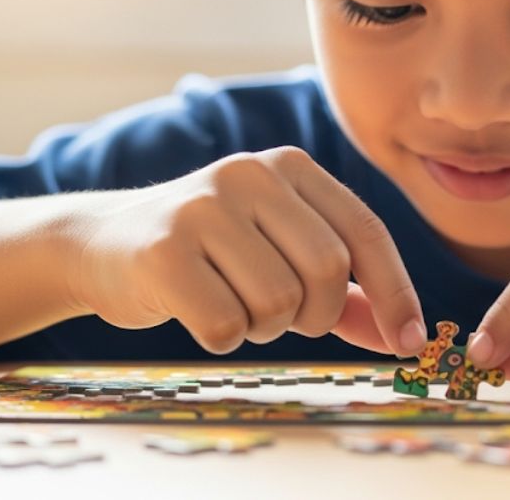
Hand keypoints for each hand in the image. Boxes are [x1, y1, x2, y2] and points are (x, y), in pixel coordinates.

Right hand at [65, 146, 425, 356]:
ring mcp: (203, 207)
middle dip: (316, 316)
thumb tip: (402, 336)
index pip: (366, 230)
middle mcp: (250, 174)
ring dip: (264, 328)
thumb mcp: (281, 254)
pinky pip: (226, 325)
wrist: (100, 244)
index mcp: (290, 167)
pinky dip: (223, 338)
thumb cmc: (210, 255)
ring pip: (279, 303)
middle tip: (285, 319)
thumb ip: (344, 292)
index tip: (409, 341)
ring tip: (232, 304)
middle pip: (327, 271)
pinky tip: (198, 312)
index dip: (395, 291)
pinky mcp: (162, 250)